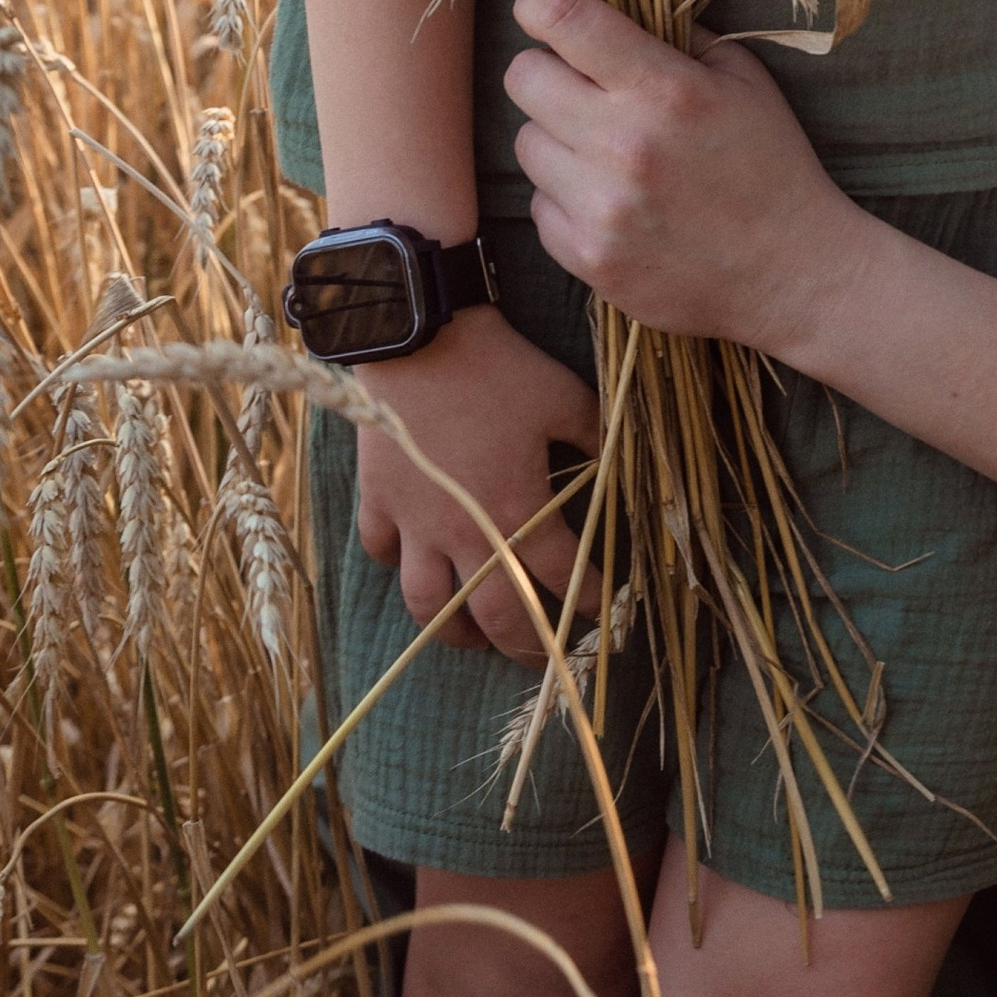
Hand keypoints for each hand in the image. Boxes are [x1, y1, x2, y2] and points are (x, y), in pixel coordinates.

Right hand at [351, 301, 603, 663]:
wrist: (420, 338)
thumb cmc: (499, 367)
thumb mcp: (565, 398)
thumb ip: (594, 438)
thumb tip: (616, 460)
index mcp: (518, 511)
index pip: (561, 577)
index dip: (586, 600)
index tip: (601, 612)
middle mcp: (465, 533)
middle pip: (495, 615)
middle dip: (523, 645)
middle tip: (539, 658)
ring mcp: (416, 523)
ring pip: (429, 604)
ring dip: (454, 630)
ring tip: (471, 639)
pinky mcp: (379, 501)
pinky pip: (383, 551)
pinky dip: (398, 567)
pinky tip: (412, 568)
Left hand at [503, 0, 857, 356]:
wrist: (793, 272)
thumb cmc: (772, 165)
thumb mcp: (745, 79)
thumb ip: (680, 36)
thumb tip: (617, 8)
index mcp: (665, 90)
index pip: (564, 21)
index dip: (541, 4)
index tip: (542, 9)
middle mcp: (623, 145)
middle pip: (523, 78)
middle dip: (547, 73)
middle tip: (581, 88)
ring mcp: (601, 207)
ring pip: (526, 144)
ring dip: (557, 140)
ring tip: (606, 154)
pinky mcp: (588, 258)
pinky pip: (539, 206)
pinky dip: (566, 200)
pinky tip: (613, 203)